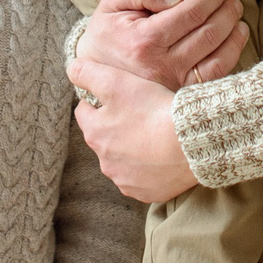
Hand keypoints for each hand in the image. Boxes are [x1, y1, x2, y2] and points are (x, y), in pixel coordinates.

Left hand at [68, 59, 198, 203]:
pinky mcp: (146, 193)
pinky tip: (162, 155)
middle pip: (104, 137)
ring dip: (131, 148)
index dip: (100, 99)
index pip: (85, 111)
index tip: (120, 95)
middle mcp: (104, 162)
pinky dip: (148, 168)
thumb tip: (71, 69)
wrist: (190, 143)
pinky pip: (141, 178)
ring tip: (153, 134)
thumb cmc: (152, 110)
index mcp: (94, 134)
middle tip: (140, 112)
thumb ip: (87, 73)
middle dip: (116, 126)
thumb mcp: (115, 82)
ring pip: (122, 159)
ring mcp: (125, 180)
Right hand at [80, 0, 247, 89]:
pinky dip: (232, 54)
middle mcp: (161, 65)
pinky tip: (237, 38)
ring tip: (237, 15)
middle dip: (226, 12)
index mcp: (144, 40)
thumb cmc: (108, 30)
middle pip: (208, 33)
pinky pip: (216, 75)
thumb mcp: (112, 0)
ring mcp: (173, 83)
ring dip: (234, 32)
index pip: (190, 14)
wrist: (95, 70)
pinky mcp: (181, 93)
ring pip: (217, 55)